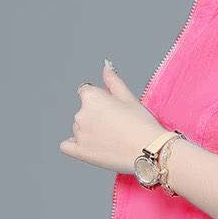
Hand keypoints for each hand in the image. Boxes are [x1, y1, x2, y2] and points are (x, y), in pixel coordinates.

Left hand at [59, 59, 167, 174]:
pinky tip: (92, 146)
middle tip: (118, 126)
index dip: (101, 101)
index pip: (87, 92)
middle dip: (96, 117)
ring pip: (79, 128)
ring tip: (113, 139)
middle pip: (84, 112)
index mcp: (92, 97)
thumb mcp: (130, 98)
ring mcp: (79, 133)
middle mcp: (81, 113)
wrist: (150, 150)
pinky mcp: (79, 151)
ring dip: (90, 132)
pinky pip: (67, 146)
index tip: (114, 110)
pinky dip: (76, 145)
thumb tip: (105, 67)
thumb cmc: (143, 124)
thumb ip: (113, 81)